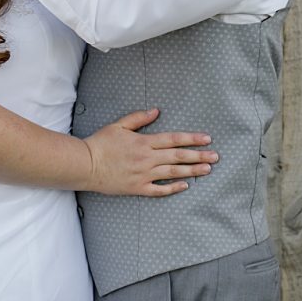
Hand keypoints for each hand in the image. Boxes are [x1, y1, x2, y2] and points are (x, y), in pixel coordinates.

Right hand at [82, 109, 216, 196]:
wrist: (86, 165)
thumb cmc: (101, 144)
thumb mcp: (118, 125)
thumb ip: (138, 118)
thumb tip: (156, 111)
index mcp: (143, 142)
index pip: (173, 139)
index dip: (191, 139)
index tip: (207, 139)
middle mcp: (147, 159)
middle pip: (178, 157)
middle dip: (199, 156)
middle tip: (215, 156)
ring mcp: (143, 175)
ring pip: (173, 173)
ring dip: (192, 171)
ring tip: (207, 169)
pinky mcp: (137, 188)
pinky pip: (159, 189)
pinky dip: (173, 188)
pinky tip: (185, 185)